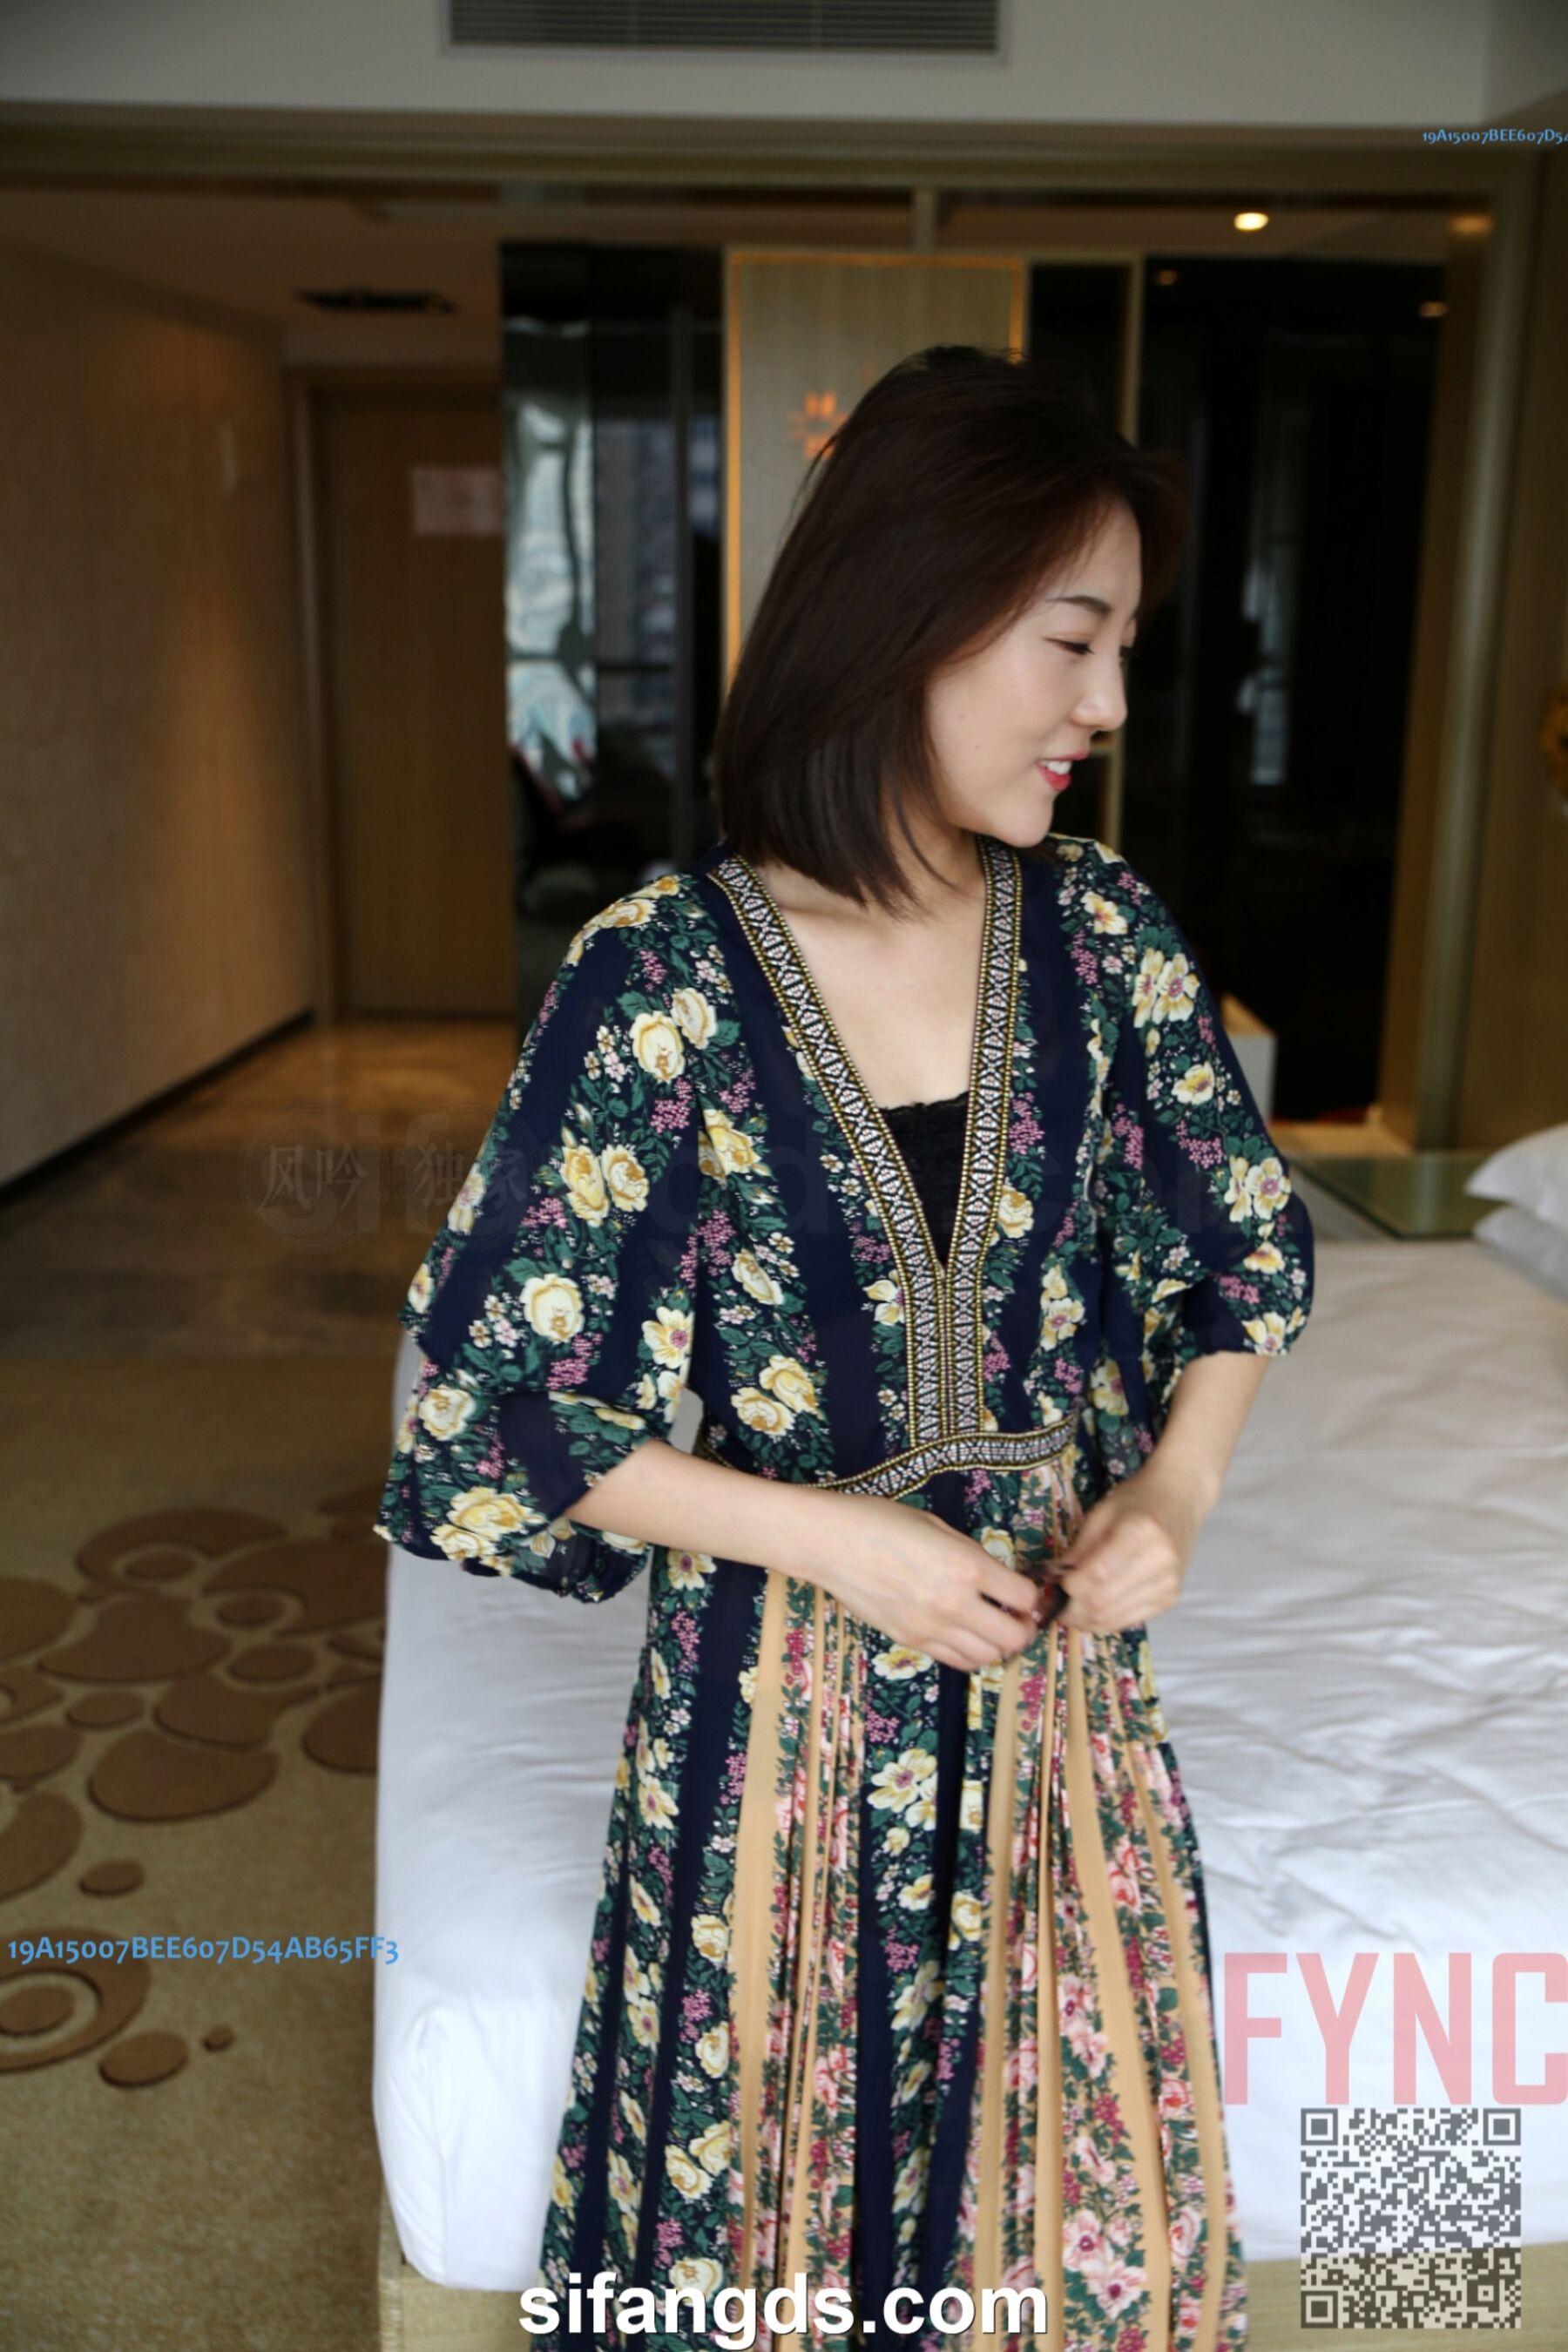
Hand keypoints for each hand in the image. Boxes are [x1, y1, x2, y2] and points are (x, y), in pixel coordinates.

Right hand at [811, 1493, 1043, 1672]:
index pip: (1023, 1597)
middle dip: (1024, 1627)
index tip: (1027, 1591)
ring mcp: (931, 1628)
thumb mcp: (937, 1526)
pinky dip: (970, 1653)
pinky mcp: (911, 1641)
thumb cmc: (881, 1522)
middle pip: (1014, 1638)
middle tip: (1018, 1615)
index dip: (1032, 1595)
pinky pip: (956, 1661)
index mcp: (966, 1567)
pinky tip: (964, 1633)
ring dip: (998, 1643)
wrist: (831, 1544)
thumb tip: (996, 1579)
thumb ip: (971, 1555)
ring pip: (988, 1657)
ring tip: (991, 1626)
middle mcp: (955, 1604)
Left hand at [1049, 1460, 1212, 1635]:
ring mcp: (1168, 1583)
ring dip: (1086, 1620)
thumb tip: (1054, 1579)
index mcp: (1140, 1532)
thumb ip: (1079, 1548)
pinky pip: (1130, 1621)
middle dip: (1073, 1608)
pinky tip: (1094, 1612)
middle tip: (1055, 1605)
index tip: (1055, 1583)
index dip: (1070, 1585)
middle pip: (1103, 1601)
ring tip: (1071, 1610)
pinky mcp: (1171, 1598)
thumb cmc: (1138, 1499)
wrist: (1180, 1499)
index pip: (1097, 1574)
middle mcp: (1159, 1561)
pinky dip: (1107, 1622)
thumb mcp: (1102, 1513)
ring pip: (1114, 1618)